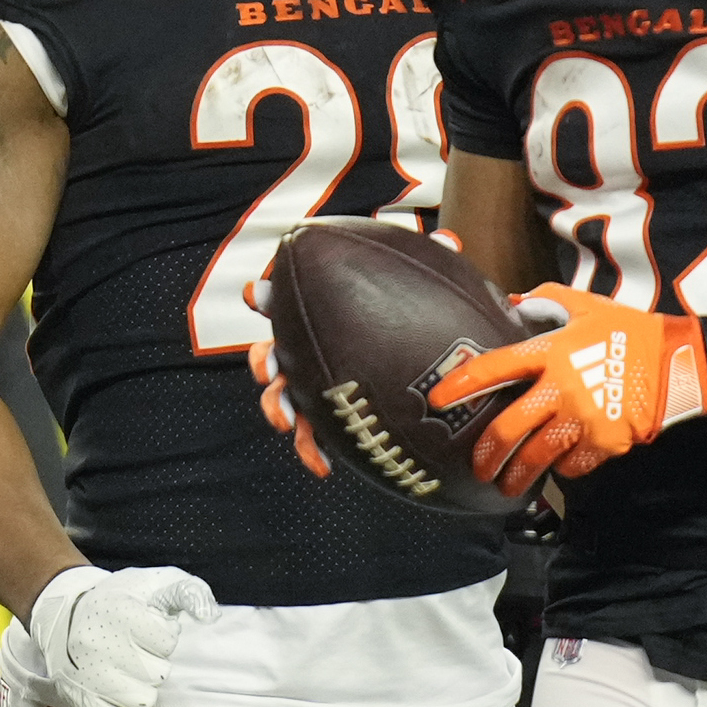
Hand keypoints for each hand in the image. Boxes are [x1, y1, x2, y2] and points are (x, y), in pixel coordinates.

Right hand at [27, 563, 217, 706]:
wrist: (66, 615)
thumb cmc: (118, 600)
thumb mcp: (154, 583)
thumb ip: (188, 591)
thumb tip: (209, 615)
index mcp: (118, 610)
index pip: (167, 640)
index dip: (163, 634)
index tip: (148, 626)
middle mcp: (98, 644)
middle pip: (158, 673)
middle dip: (154, 661)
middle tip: (137, 648)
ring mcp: (88, 676)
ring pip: (144, 700)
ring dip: (142, 686)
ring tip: (129, 669)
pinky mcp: (82, 700)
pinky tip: (121, 690)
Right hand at [243, 226, 464, 479]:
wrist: (438, 372)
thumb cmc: (421, 320)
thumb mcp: (428, 290)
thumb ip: (433, 263)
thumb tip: (450, 239)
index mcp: (324, 313)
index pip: (286, 298)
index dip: (265, 296)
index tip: (256, 297)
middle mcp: (314, 347)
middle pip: (273, 350)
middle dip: (265, 361)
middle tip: (269, 371)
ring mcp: (320, 385)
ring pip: (282, 396)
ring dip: (277, 408)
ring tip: (285, 421)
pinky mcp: (334, 417)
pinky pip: (313, 435)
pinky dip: (310, 449)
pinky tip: (324, 466)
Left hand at [430, 283, 706, 492]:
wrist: (681, 362)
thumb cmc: (631, 331)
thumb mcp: (588, 306)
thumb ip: (548, 301)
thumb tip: (515, 300)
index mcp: (551, 352)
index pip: (495, 369)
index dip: (461, 385)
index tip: (437, 399)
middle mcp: (562, 388)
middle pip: (509, 429)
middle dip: (487, 454)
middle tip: (478, 467)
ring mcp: (584, 418)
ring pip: (537, 456)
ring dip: (517, 475)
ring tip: (508, 486)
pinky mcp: (606, 442)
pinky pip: (572, 465)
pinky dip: (562, 470)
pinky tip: (557, 470)